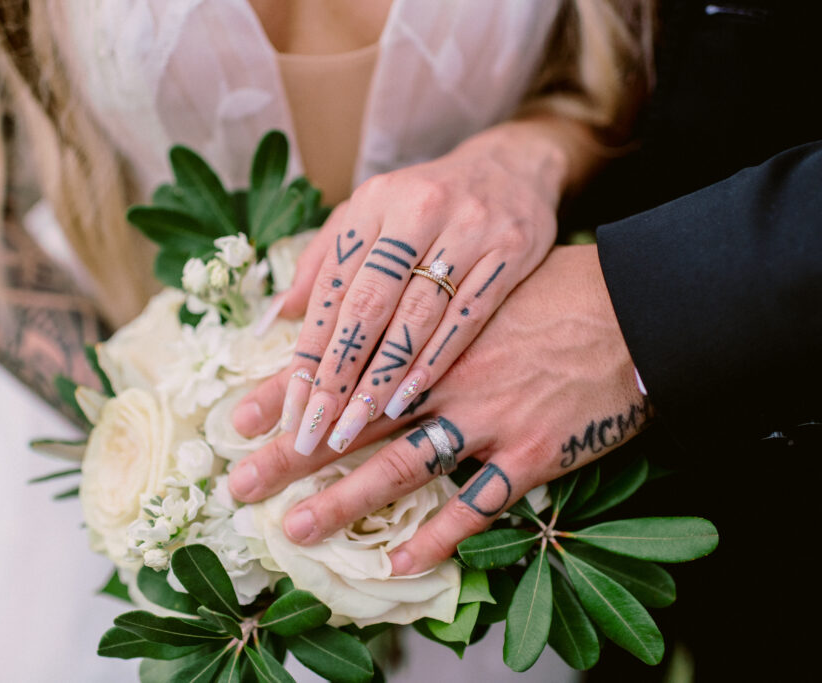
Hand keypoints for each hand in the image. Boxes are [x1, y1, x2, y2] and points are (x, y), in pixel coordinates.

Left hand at [229, 245, 651, 573]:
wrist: (635, 310)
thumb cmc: (551, 291)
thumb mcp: (475, 278)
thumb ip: (415, 301)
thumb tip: (362, 309)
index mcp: (427, 331)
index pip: (341, 364)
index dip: (287, 392)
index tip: (237, 417)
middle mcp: (445, 376)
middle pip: (353, 421)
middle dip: (290, 454)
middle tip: (238, 482)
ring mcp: (487, 417)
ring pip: (402, 466)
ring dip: (346, 500)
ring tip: (296, 528)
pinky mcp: (531, 453)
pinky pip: (477, 505)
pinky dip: (439, 537)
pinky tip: (399, 564)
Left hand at [237, 115, 602, 459]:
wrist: (512, 165)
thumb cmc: (425, 202)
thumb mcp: (370, 213)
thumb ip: (326, 261)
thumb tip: (277, 314)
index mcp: (373, 202)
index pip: (332, 285)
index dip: (308, 348)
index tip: (290, 404)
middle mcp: (417, 210)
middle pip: (368, 304)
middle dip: (337, 374)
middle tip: (314, 429)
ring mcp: (468, 228)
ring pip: (416, 316)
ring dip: (381, 378)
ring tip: (353, 425)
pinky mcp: (510, 250)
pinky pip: (468, 316)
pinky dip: (435, 360)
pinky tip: (408, 398)